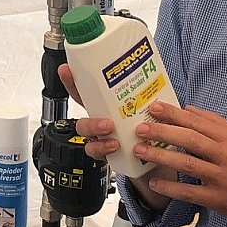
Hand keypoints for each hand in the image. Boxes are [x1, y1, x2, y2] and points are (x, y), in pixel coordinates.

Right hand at [63, 65, 160, 208]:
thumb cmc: (152, 129)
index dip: (72, 81)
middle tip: (107, 123)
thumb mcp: (151, 108)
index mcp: (107, 107)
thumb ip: (150, 95)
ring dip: (96, 135)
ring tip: (112, 136)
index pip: (85, 93)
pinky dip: (103, 149)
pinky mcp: (107, 154)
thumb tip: (157, 74)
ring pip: (86, 137)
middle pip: (82, 120)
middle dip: (90, 122)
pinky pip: (96, 152)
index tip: (67, 70)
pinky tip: (116, 147)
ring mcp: (101, 139)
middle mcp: (100, 122)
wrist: (159, 156)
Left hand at [87, 101, 226, 226]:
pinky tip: (155, 182)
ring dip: (161, 156)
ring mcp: (222, 178)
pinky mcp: (219, 199)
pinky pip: (190, 192)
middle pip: (190, 139)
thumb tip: (188, 109)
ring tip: (141, 150)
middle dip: (162, 132)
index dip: (174, 115)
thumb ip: (216, 123)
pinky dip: (171, 187)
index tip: (154, 108)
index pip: (198, 122)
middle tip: (141, 128)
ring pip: (187, 163)